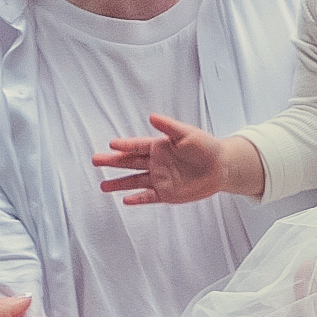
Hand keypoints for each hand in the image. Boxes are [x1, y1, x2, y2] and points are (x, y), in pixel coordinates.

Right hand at [93, 112, 228, 206]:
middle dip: (113, 162)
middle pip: (130, 162)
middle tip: (95, 160)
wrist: (222, 167)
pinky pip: (149, 196)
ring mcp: (160, 179)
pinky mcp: (167, 194)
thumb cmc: (206, 146)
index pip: (137, 145)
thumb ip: (169, 127)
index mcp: (159, 147)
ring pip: (134, 181)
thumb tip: (151, 116)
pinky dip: (138, 199)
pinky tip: (125, 200)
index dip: (125, 145)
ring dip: (119, 184)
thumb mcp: (187, 133)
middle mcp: (156, 163)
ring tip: (102, 186)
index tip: (111, 144)